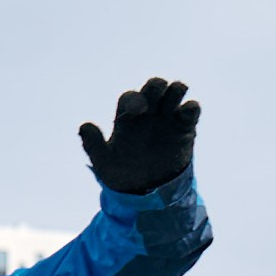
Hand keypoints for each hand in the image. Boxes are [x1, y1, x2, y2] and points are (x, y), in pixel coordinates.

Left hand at [78, 77, 199, 194]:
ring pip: (175, 90)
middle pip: (155, 85)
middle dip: (155, 87)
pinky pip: (192, 109)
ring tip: (170, 110)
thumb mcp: (104, 163)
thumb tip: (84, 126)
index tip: (135, 113)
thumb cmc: (122, 172)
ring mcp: (168, 116)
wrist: (147, 189)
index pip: (130, 97)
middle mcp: (149, 111)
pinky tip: (184, 116)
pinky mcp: (185, 127)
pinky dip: (191, 108)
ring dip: (175, 91)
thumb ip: (93, 145)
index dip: (133, 100)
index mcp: (128, 117)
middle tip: (153, 105)